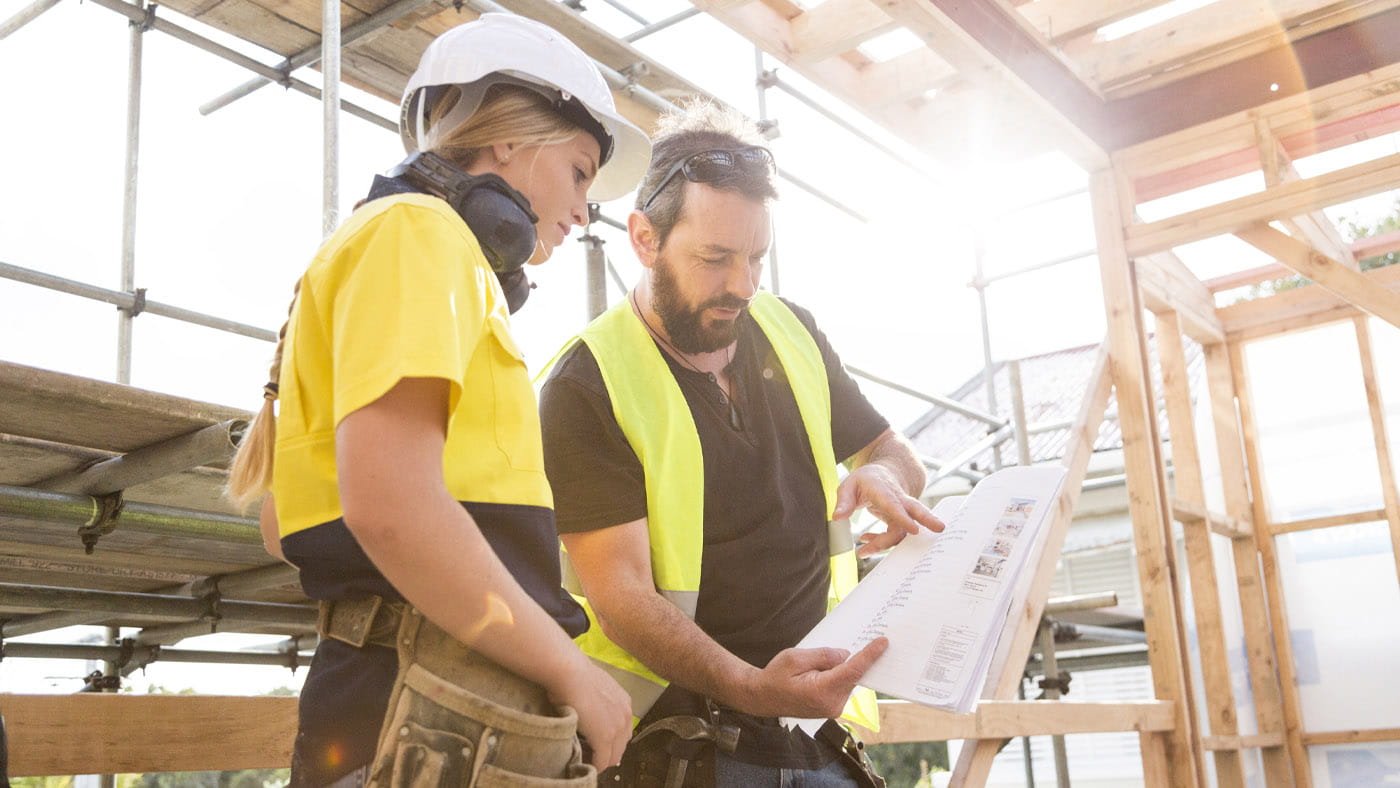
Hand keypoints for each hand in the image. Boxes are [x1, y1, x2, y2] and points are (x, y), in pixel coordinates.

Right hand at [548, 656, 632, 770]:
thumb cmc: (574, 675)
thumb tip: (587, 709)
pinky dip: (594, 766)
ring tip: (585, 759)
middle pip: (621, 746)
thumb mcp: (594, 687)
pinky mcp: (605, 737)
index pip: (623, 732)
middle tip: (590, 755)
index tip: (596, 745)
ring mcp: (617, 727)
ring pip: (613, 757)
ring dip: (600, 760)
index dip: (610, 742)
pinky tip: (584, 764)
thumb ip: (598, 702)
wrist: (570, 672)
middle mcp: (626, 715)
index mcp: (624, 703)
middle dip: (606, 753)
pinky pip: (602, 761)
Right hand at [740, 637, 888, 718]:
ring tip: (824, 660)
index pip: (853, 671)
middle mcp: (831, 704)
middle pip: (852, 676)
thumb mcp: (795, 658)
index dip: (869, 656)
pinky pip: (842, 686)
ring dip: (843, 668)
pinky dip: (840, 675)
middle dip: (855, 659)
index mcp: (821, 691)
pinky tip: (828, 668)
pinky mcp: (832, 708)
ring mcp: (832, 709)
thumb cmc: (775, 676)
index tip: (883, 643)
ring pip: (848, 681)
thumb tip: (845, 655)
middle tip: (861, 640)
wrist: (763, 697)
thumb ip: (823, 656)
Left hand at [834, 465, 944, 556]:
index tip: (914, 529)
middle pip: (916, 511)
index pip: (896, 505)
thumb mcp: (848, 485)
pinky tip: (866, 541)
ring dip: (885, 543)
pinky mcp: (899, 519)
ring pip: (903, 530)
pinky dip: (881, 540)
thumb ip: (843, 501)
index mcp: (884, 490)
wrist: (881, 474)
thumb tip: (838, 518)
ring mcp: (901, 510)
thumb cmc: (866, 479)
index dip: (904, 518)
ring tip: (863, 551)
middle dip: (928, 520)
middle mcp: (897, 500)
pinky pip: (894, 533)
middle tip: (940, 529)